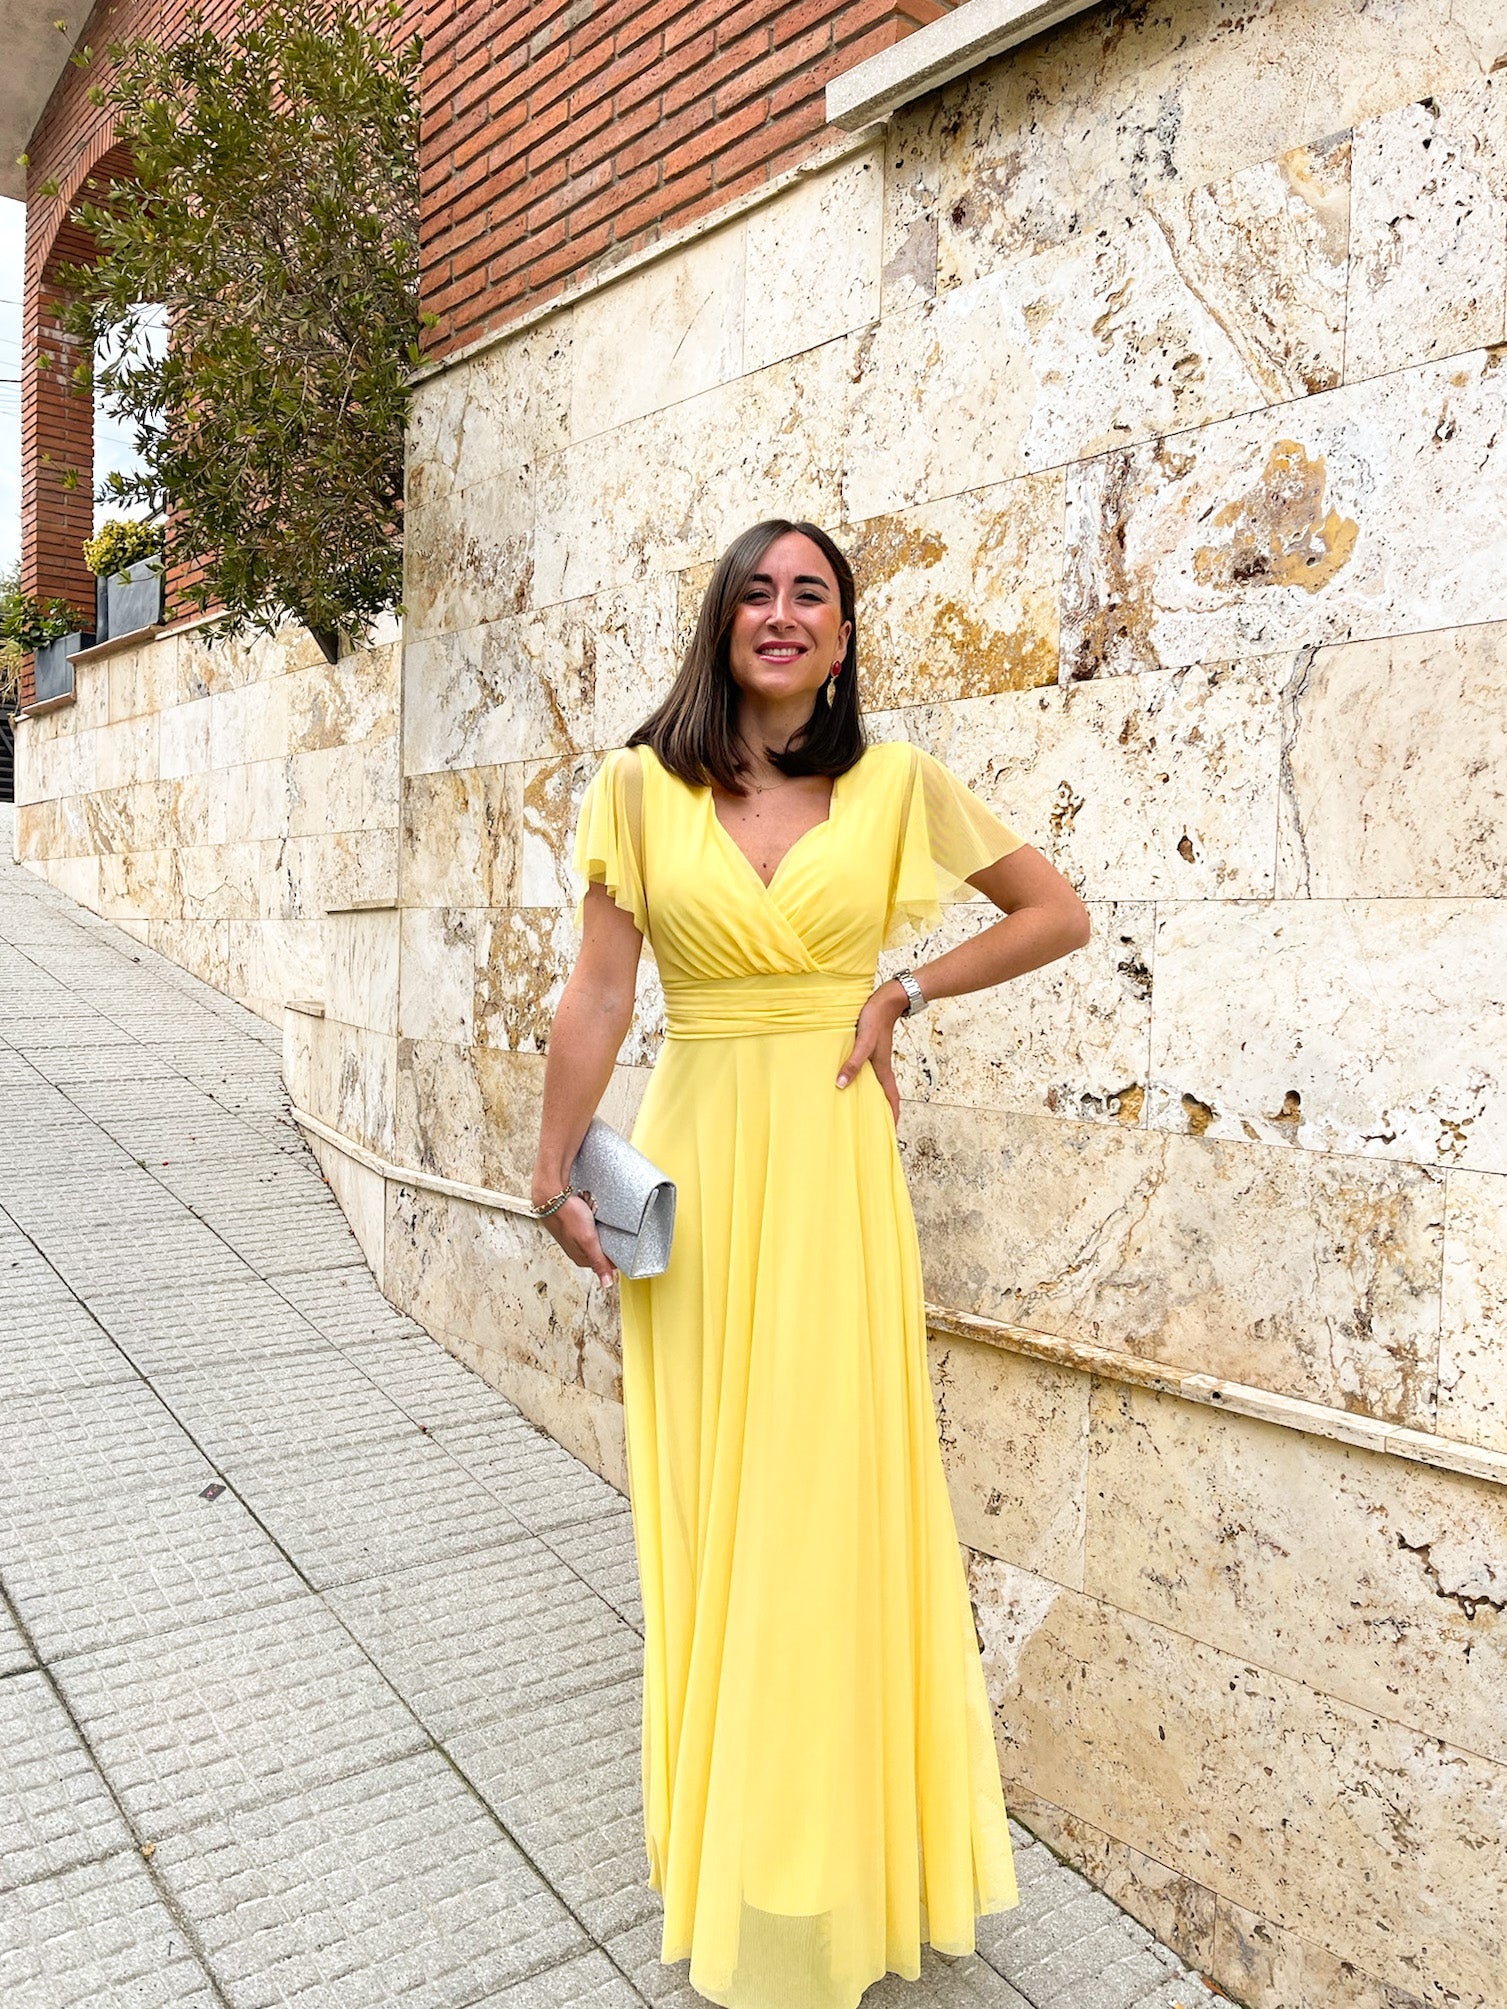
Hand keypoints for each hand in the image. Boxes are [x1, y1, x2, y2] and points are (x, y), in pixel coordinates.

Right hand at [537, 1191, 616, 1287]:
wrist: (552, 1198)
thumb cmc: (567, 1216)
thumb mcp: (588, 1241)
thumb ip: (599, 1262)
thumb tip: (607, 1284)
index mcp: (582, 1258)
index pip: (607, 1263)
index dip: (616, 1254)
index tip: (621, 1244)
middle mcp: (579, 1250)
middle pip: (603, 1249)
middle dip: (608, 1239)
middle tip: (609, 1228)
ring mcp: (577, 1237)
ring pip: (597, 1236)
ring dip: (601, 1228)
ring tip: (599, 1219)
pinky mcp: (575, 1225)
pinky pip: (591, 1224)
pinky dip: (595, 1219)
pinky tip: (594, 1214)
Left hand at [836, 981, 905, 1123]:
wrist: (886, 1000)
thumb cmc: (876, 1020)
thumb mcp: (863, 1043)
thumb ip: (853, 1063)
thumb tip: (840, 1084)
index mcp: (883, 1070)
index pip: (892, 1099)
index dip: (893, 1116)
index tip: (891, 1132)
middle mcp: (880, 1067)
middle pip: (882, 1094)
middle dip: (879, 1110)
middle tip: (869, 1125)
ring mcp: (875, 1059)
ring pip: (873, 1083)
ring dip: (868, 1095)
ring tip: (855, 1106)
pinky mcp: (869, 1049)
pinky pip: (865, 1070)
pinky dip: (858, 1078)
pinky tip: (846, 1078)